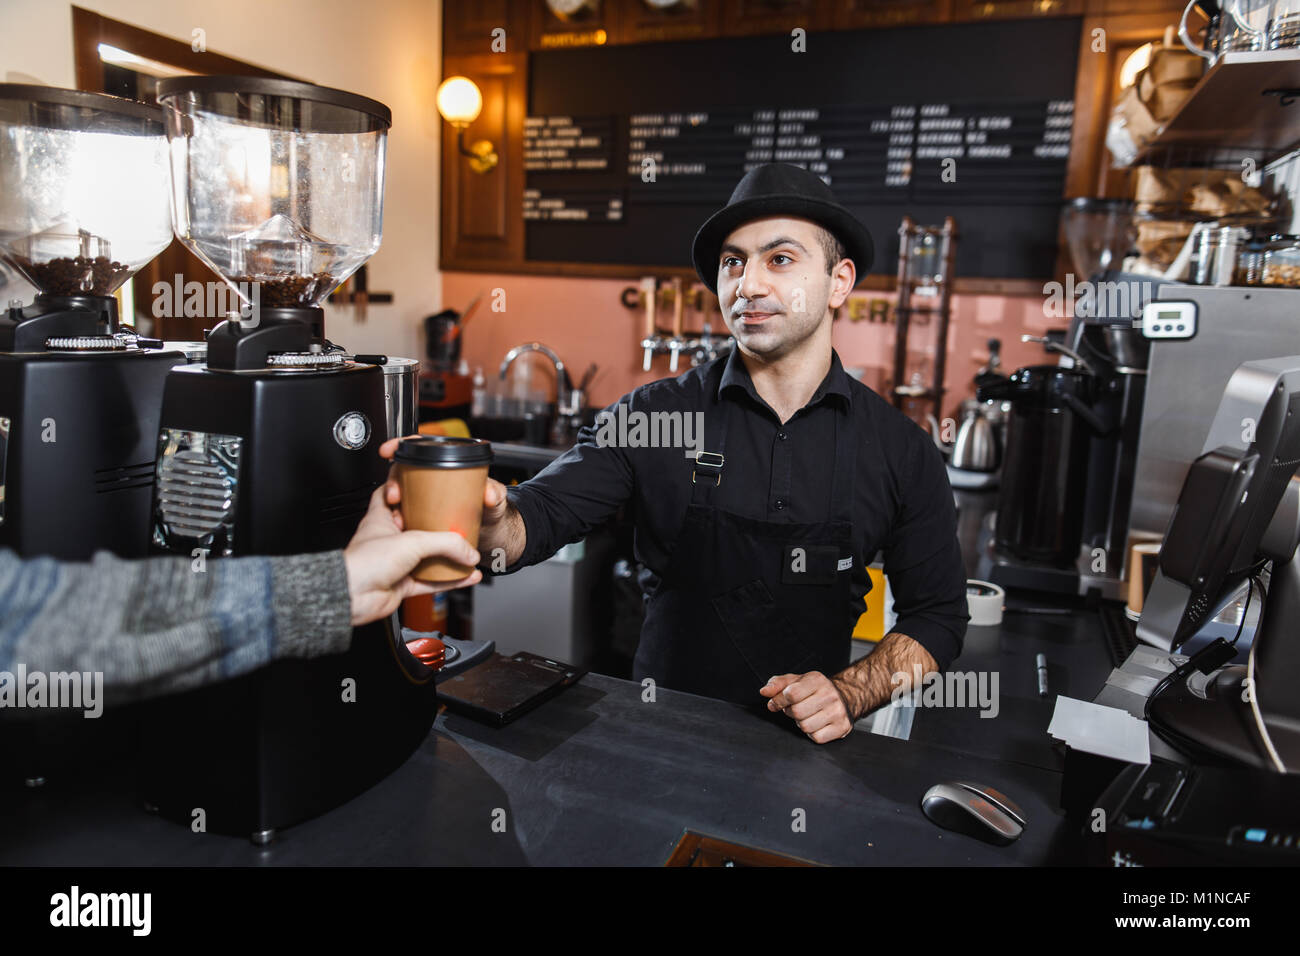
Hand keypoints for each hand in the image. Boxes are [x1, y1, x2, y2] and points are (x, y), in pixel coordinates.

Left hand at [344, 484, 480, 626]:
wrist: (352, 596)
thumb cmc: (363, 563)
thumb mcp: (412, 541)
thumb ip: (444, 543)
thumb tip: (467, 550)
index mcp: (381, 520)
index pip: (388, 495)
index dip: (402, 488)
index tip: (420, 483)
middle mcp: (388, 540)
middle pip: (416, 527)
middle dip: (437, 525)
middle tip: (455, 520)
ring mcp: (395, 563)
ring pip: (427, 557)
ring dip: (448, 557)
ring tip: (467, 552)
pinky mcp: (402, 584)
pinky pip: (431, 581)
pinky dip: (450, 580)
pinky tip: (466, 577)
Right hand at [378, 434, 510, 552]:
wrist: (490, 533)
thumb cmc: (491, 509)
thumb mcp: (496, 499)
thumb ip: (496, 494)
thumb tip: (489, 494)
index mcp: (449, 465)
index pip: (422, 447)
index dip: (403, 445)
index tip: (390, 450)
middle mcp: (434, 478)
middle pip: (405, 470)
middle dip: (393, 480)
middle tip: (394, 495)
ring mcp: (425, 496)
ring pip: (400, 492)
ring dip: (391, 502)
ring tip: (397, 516)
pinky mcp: (421, 514)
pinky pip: (403, 512)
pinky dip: (397, 518)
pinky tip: (399, 525)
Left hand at [759, 671, 854, 743]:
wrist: (845, 697)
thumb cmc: (814, 690)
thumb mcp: (796, 681)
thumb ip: (777, 684)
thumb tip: (764, 692)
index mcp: (817, 680)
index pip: (791, 694)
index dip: (779, 701)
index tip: (776, 703)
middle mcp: (830, 695)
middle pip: (797, 712)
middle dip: (791, 712)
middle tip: (796, 709)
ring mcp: (838, 711)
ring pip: (806, 727)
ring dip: (802, 723)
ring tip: (807, 715)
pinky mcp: (842, 727)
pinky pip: (817, 737)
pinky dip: (812, 733)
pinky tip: (817, 724)